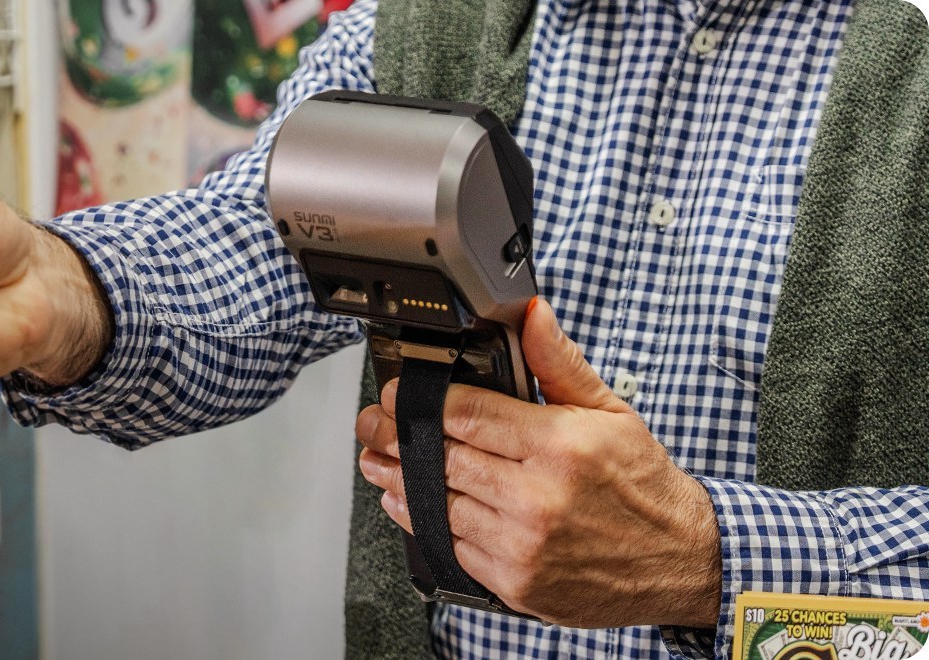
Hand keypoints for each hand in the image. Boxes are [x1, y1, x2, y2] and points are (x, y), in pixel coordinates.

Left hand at [354, 298, 721, 628]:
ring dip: (398, 481)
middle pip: (443, 458)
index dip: (421, 402)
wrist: (680, 561)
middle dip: (396, 437)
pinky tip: (407, 504)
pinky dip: (424, 522)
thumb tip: (532, 314)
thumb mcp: (610, 412)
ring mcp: (523, 544)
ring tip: (376, 462)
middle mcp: (537, 497)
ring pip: (438, 504)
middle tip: (372, 425)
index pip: (468, 414)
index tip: (395, 395)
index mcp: (560, 446)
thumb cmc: (643, 486)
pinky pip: (453, 545)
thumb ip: (559, 364)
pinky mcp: (516, 582)